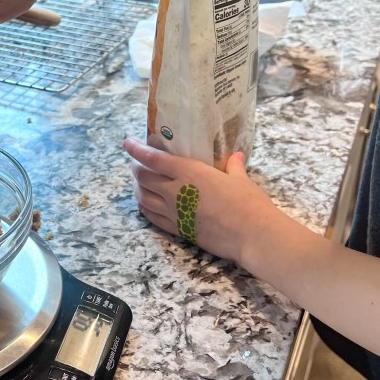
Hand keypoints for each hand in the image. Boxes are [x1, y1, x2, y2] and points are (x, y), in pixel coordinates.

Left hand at [123, 136, 280, 267]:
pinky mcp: (178, 230)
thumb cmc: (248, 203)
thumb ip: (233, 167)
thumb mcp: (241, 179)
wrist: (252, 235)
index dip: (136, 150)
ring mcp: (174, 212)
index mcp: (189, 172)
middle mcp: (175, 191)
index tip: (127, 143)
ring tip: (140, 184)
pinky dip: (145, 209)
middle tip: (137, 164)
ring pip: (143, 198)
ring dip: (138, 189)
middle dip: (136, 169)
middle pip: (143, 178)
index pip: (153, 158)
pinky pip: (152, 217)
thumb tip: (236, 157)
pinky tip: (145, 205)